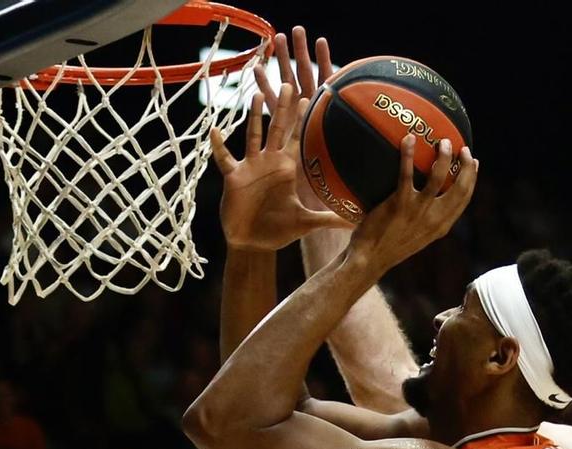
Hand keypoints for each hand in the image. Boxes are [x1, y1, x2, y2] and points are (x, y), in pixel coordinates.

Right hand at [209, 48, 348, 251]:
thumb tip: (357, 222)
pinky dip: (219, 146)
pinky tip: (215, 130)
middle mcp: (270, 161)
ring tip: (254, 93)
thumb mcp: (308, 223)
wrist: (254, 243)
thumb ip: (330, 219)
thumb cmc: (280, 231)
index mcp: (287, 167)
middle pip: (277, 128)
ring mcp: (251, 166)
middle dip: (282, 107)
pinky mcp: (234, 175)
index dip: (305, 120)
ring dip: (253, 116)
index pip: (298, 138)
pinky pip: (224, 158)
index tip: (314, 97)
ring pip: (252, 135)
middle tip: (289, 82)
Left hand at [345, 135, 477, 274]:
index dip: (472, 178)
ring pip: (439, 177)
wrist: (369, 259)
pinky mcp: (400, 204)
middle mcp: (434, 219)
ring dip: (444, 157)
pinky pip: (406, 174)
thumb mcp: (415, 236)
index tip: (474, 162)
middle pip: (460, 188)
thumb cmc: (388, 247)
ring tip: (443, 142)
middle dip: (466, 165)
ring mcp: (418, 211)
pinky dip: (408, 154)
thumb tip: (428, 200)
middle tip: (463, 148)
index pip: (464, 199)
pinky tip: (408, 139)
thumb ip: (426, 219)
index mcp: (440, 226)